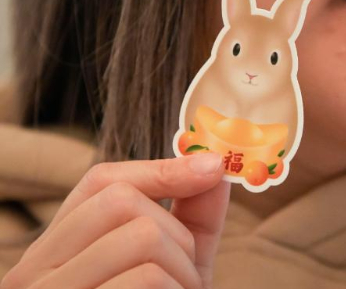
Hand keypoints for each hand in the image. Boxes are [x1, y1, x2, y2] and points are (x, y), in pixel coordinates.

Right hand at [1, 153, 230, 288]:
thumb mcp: (172, 272)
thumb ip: (192, 222)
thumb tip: (215, 167)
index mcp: (54, 257)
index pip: (100, 182)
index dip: (162, 169)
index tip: (214, 168)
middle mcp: (32, 277)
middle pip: (122, 202)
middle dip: (178, 234)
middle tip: (186, 281)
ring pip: (141, 238)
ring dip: (184, 272)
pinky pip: (145, 280)